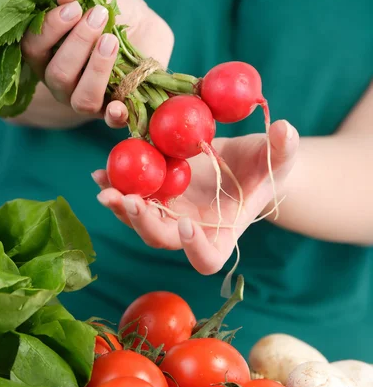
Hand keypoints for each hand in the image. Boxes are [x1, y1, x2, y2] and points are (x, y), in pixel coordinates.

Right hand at [21, 0, 173, 126]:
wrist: (149, 29)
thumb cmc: (116, 12)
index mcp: (47, 54)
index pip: (33, 47)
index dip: (51, 28)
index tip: (75, 8)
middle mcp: (61, 82)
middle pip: (58, 74)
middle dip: (78, 43)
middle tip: (99, 17)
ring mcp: (86, 99)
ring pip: (81, 98)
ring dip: (96, 70)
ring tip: (111, 41)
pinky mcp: (112, 111)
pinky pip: (109, 120)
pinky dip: (114, 115)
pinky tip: (119, 106)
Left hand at [95, 120, 298, 273]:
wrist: (243, 160)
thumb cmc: (266, 167)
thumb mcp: (278, 158)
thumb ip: (282, 150)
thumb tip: (285, 129)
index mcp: (222, 234)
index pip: (207, 257)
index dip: (195, 248)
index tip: (188, 224)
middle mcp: (191, 231)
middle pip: (163, 240)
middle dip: (144, 223)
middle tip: (131, 201)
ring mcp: (170, 214)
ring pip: (140, 221)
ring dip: (121, 207)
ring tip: (106, 186)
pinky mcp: (156, 194)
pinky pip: (132, 196)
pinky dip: (116, 186)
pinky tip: (101, 171)